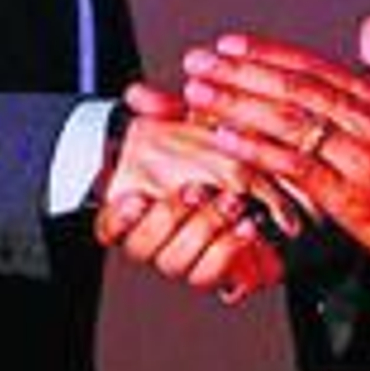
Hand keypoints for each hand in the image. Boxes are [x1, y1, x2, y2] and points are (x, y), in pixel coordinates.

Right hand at [92, 81, 294, 302]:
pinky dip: (229, 252)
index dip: (120, 217)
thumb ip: (161, 110)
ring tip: (229, 204)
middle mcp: (158, 239)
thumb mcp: (189, 124)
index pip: (110, 226)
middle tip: (196, 190)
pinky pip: (214, 276)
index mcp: (139, 209)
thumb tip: (139, 94)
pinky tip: (245, 228)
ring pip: (178, 264)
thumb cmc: (209, 150)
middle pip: (145, 248)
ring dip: (204, 231)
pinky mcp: (219, 270)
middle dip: (171, 218)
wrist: (259, 177)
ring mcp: (186, 257)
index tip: (136, 197)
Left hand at [182, 14, 369, 293]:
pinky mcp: (350, 195)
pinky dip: (257, 150)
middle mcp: (367, 119)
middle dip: (239, 72)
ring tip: (200, 94)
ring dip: (238, 104)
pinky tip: (226, 140)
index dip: (266, 52)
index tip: (228, 44)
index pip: (311, 65)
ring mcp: (358, 156)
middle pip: (292, 86)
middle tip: (199, 62)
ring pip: (289, 121)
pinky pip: (295, 166)